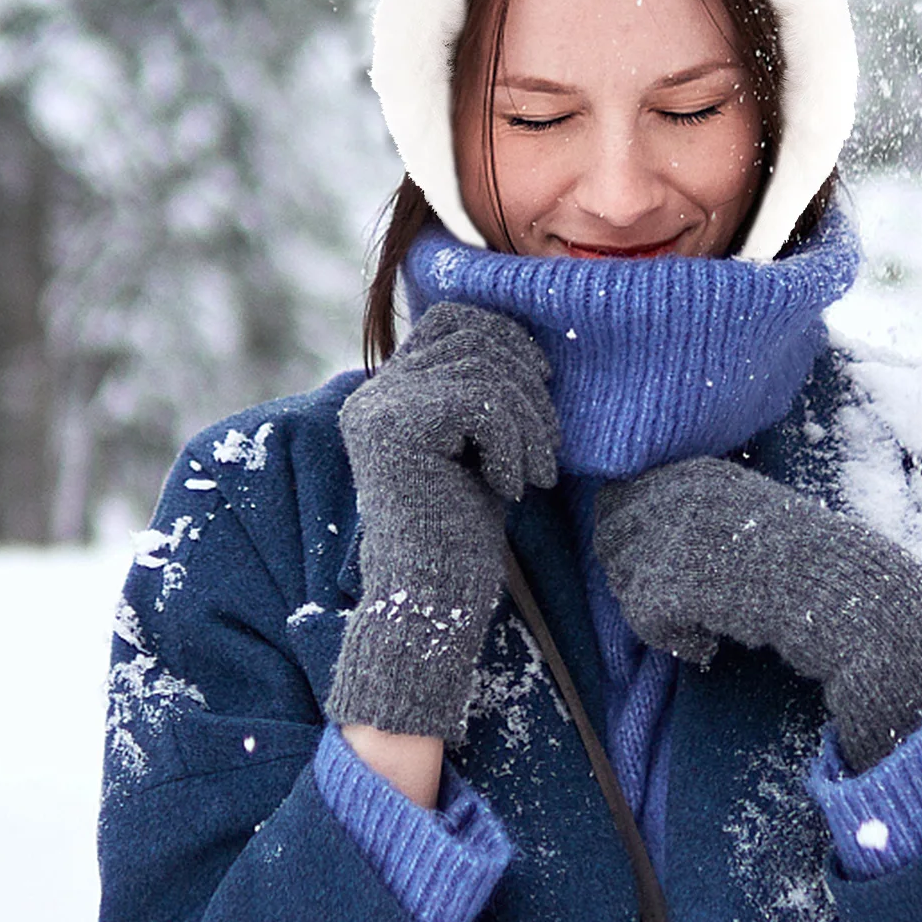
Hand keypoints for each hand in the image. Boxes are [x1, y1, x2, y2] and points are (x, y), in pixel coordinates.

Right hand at [325, 302, 558, 744]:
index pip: (452, 319)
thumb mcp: (477, 448)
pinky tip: (509, 488)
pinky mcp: (398, 430)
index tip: (540, 384)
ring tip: (536, 473)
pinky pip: (482, 401)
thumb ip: (484, 394)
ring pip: (485, 368)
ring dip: (529, 421)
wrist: (432, 601)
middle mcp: (374, 394)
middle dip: (529, 386)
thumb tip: (526, 343)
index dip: (506, 338)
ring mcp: (380, 409)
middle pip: (475, 337)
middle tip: (546, 448)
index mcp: (388, 393)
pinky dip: (512, 444)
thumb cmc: (461, 534)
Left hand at [594, 458, 921, 772]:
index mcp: (695, 471)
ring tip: (702, 623)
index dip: (632, 541)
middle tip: (683, 604)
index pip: (616, 497)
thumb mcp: (745, 513)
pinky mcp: (676, 583)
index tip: (671, 570)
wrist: (848, 597)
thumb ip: (689, 510)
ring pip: (623, 582)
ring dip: (654, 612)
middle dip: (634, 577)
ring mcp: (675, 536)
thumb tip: (620, 520)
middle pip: (609, 538)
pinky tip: (708, 646)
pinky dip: (672, 642)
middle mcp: (679, 494)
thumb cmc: (804, 563)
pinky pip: (641, 620)